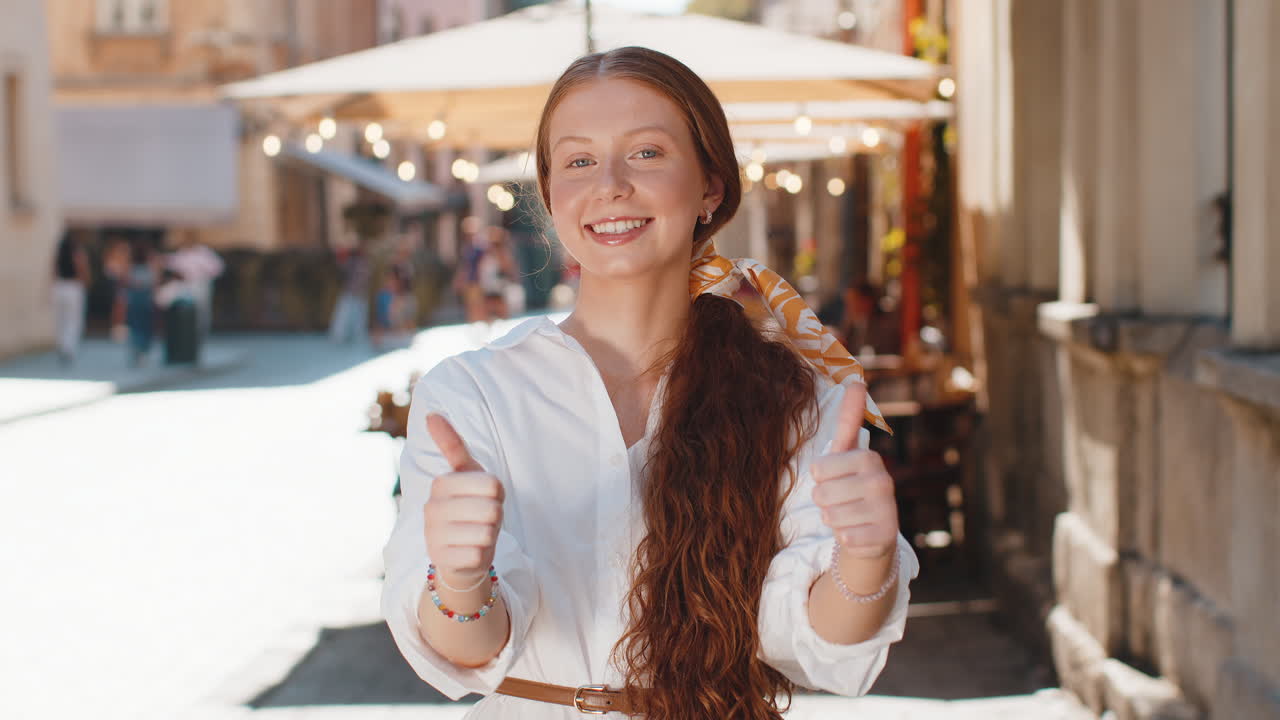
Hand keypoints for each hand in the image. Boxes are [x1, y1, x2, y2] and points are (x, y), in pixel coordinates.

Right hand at [423, 413, 504, 587]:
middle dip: (495, 517)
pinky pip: (479, 554)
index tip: (484, 497)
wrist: (459, 555)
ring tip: (476, 535)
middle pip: (492, 509)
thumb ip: (451, 445)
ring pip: (487, 532)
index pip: (493, 485)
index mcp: (441, 483)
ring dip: (489, 536)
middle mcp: (432, 508)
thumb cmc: (468, 508)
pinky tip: (469, 553)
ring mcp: (433, 535)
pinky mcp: (441, 560)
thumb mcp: (465, 474)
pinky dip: (481, 555)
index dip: (498, 494)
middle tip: (481, 520)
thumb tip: (431, 413)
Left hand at [810, 383, 898, 559]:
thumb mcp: (846, 453)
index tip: (837, 479)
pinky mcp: (886, 536)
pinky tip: (857, 533)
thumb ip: (850, 419)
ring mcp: (887, 509)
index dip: (820, 478)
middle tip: (842, 502)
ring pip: (831, 516)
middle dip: (824, 501)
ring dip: (833, 520)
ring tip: (849, 516)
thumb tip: (856, 379)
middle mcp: (883, 480)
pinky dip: (845, 538)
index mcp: (869, 458)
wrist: (872, 533)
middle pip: (821, 493)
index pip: (818, 469)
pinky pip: (845, 538)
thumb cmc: (851, 488)